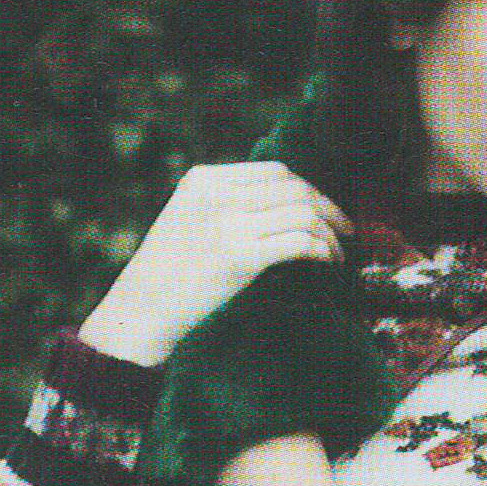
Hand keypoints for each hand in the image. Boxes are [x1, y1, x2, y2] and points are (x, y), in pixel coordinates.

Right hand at [75, 163, 348, 367]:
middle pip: (294, 187)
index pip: (275, 172)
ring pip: (302, 212)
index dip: (310, 190)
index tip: (326, 212)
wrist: (141, 313)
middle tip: (345, 232)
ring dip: (329, 233)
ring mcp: (227, 223)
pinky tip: (327, 264)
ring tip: (338, 254)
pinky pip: (299, 242)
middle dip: (328, 208)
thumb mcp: (189, 223)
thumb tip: (280, 211)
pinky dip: (322, 250)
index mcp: (203, 180)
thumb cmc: (168, 279)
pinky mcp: (239, 256)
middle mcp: (216, 195)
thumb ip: (224, 207)